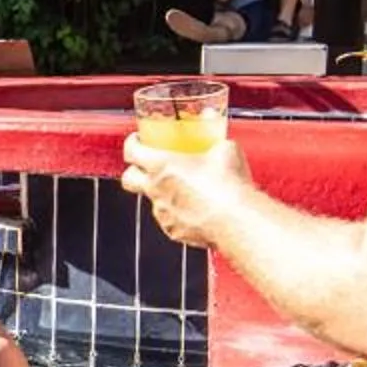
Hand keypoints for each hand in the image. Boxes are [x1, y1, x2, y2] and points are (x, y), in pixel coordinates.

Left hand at [121, 130, 249, 246]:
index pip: (131, 151)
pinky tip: (194, 207)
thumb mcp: (225, 149)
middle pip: (129, 178)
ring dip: (161, 192)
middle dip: (134, 170)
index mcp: (162, 165)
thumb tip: (216, 135)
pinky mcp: (173, 230)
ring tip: (182, 188)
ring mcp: (162, 212)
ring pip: (151, 200)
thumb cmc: (228, 186)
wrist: (236, 220)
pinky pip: (168, 218)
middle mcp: (156, 189)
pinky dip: (176, 212)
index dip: (132, 144)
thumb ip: (215, 141)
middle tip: (147, 165)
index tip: (138, 141)